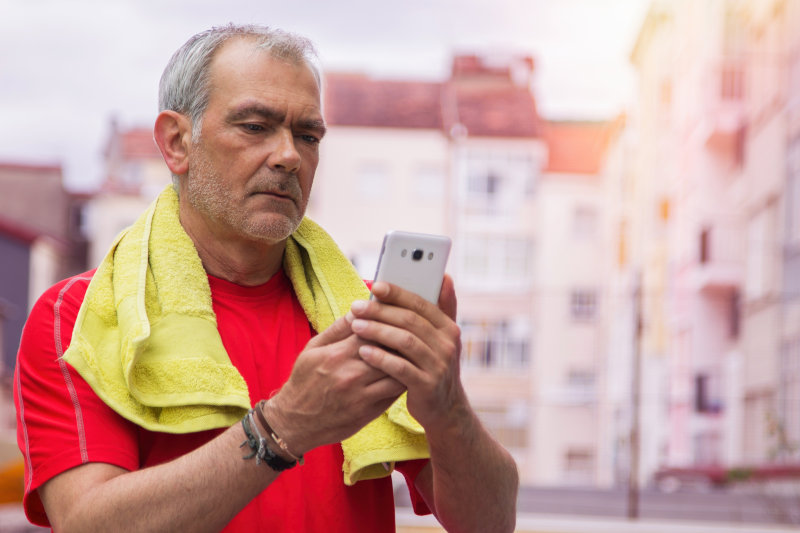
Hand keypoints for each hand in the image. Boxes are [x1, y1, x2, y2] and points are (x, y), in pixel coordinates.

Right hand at [265, 313, 405, 455]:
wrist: (295, 421)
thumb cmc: (304, 381)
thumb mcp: (313, 349)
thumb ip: (337, 329)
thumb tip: (358, 310)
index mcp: (337, 355)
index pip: (372, 331)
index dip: (386, 323)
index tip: (393, 319)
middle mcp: (351, 375)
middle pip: (388, 352)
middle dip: (400, 342)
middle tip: (409, 335)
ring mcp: (361, 396)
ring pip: (397, 374)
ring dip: (405, 363)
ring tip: (409, 355)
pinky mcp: (368, 413)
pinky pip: (394, 395)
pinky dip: (401, 383)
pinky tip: (403, 374)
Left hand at [348, 275, 465, 429]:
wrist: (445, 409)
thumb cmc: (433, 366)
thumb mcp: (441, 338)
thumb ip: (441, 308)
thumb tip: (444, 276)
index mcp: (448, 327)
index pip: (421, 303)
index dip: (397, 293)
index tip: (374, 286)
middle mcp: (448, 344)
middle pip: (410, 320)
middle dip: (380, 311)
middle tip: (357, 306)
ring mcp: (439, 365)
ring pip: (405, 341)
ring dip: (378, 331)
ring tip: (356, 326)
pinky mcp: (428, 385)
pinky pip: (400, 368)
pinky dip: (381, 358)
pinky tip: (364, 351)